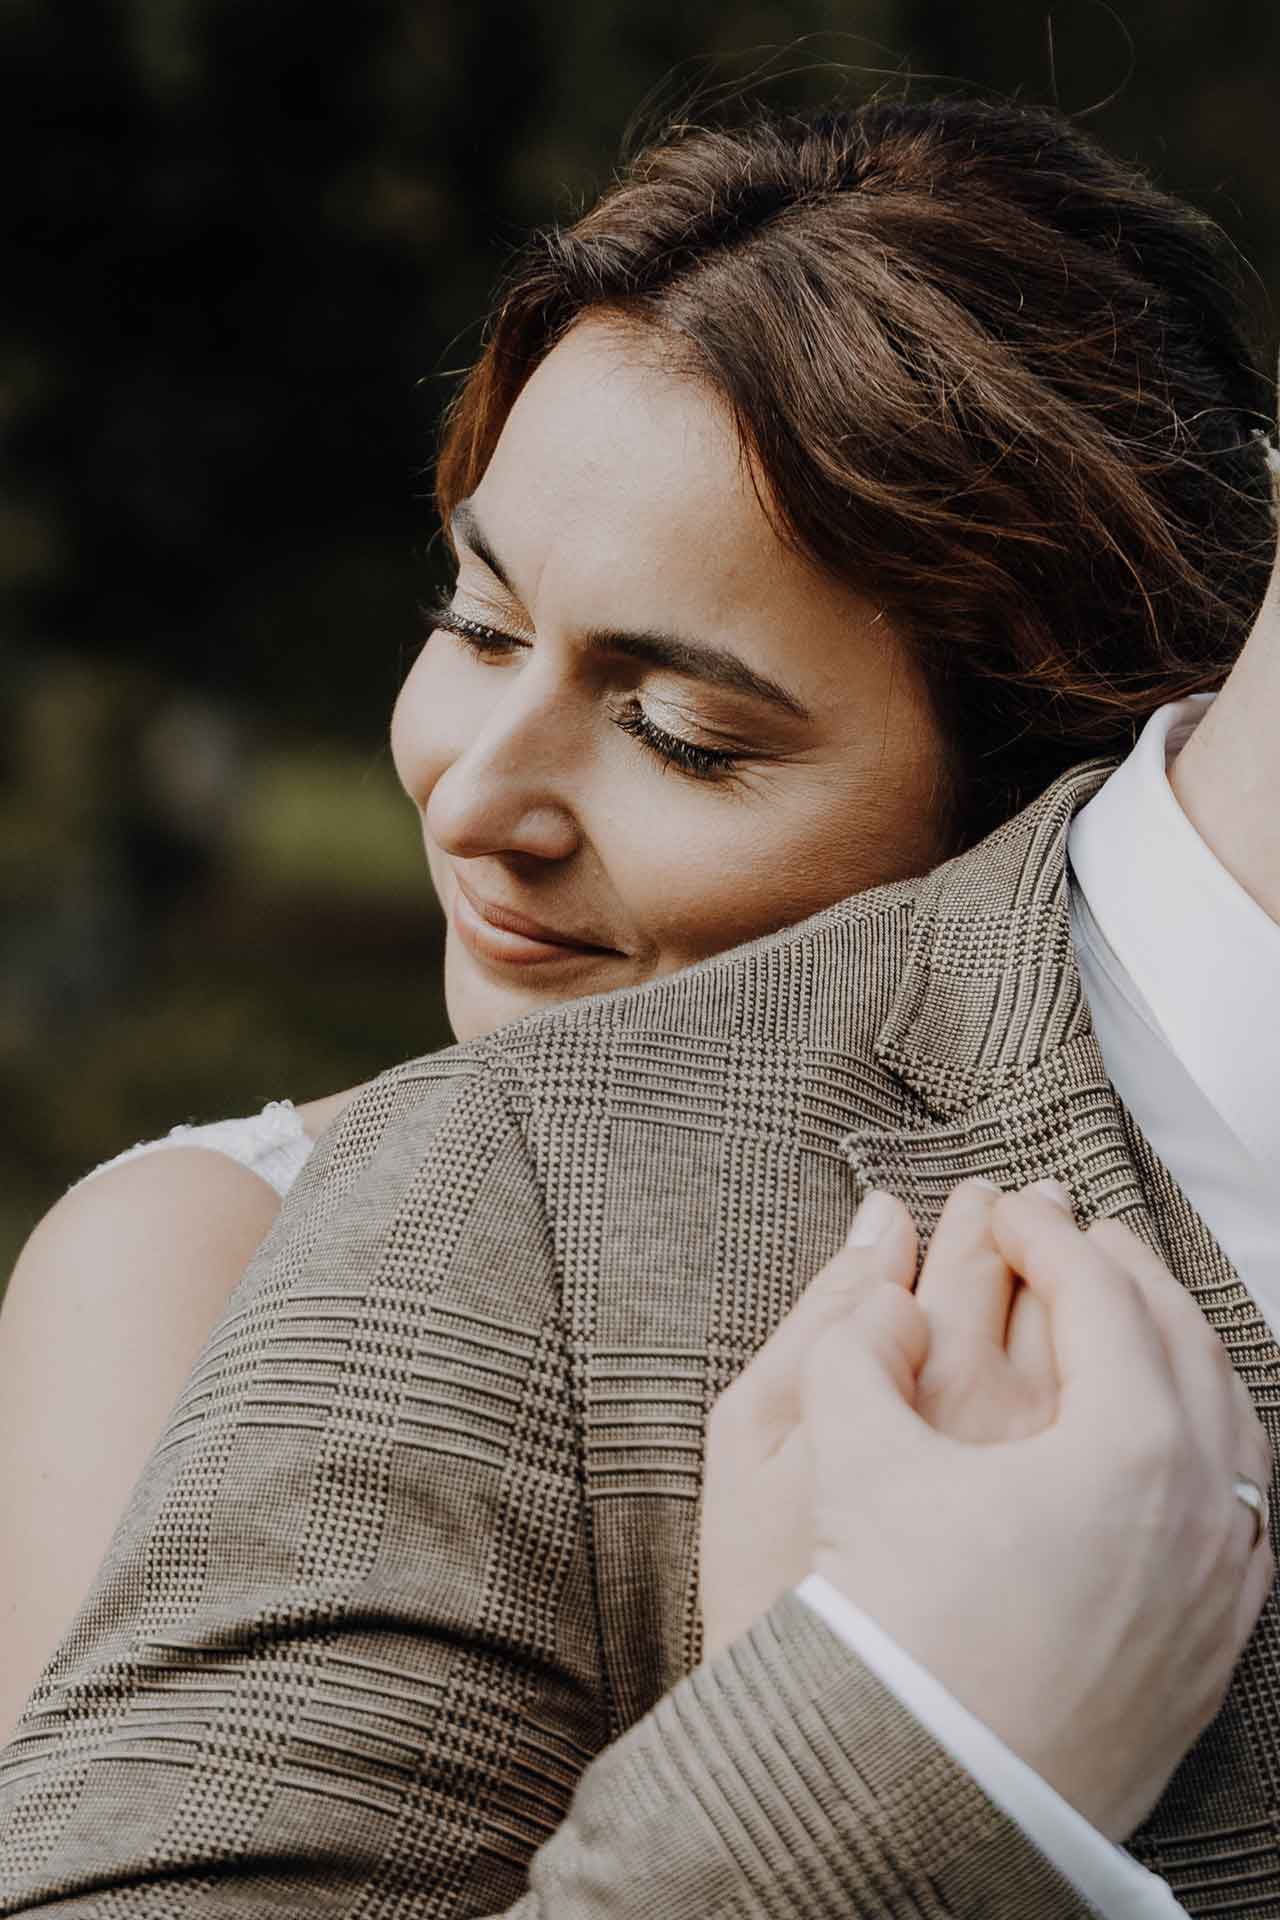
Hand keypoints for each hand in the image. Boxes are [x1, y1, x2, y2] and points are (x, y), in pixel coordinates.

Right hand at [699, 1179, 1274, 1841]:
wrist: (924, 1808)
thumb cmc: (889, 1638)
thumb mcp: (844, 1466)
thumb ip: (851, 1344)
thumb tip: (877, 1282)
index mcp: (1126, 1444)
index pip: (1095, 1294)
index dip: (1039, 1234)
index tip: (999, 1208)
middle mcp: (1199, 1505)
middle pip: (1181, 1341)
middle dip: (1123, 1270)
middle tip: (1070, 1233)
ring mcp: (1218, 1580)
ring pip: (1231, 1423)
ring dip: (1179, 1348)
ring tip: (1130, 1315)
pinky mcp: (1213, 1643)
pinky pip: (1244, 1506)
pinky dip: (1213, 1440)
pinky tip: (1178, 1440)